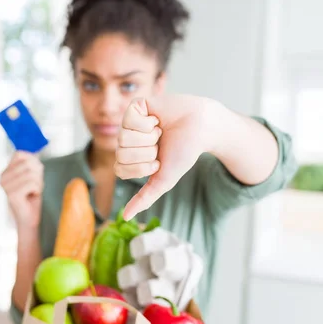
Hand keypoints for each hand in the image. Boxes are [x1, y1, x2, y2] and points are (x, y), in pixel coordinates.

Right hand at [0, 152, 43, 228]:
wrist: (30, 220)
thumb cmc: (32, 198)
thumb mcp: (32, 177)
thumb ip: (31, 163)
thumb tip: (34, 152)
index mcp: (5, 171)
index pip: (20, 154)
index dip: (33, 162)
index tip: (35, 175)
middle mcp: (2, 177)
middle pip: (28, 163)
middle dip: (38, 174)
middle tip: (35, 187)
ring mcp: (5, 186)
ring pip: (31, 173)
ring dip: (38, 183)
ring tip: (33, 192)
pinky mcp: (12, 194)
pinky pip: (32, 183)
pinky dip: (38, 190)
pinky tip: (32, 197)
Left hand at [115, 95, 224, 220]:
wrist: (202, 127)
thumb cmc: (184, 152)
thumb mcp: (162, 180)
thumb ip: (144, 198)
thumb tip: (125, 217)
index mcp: (131, 157)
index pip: (120, 169)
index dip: (142, 168)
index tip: (158, 161)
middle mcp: (127, 140)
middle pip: (121, 154)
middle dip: (146, 153)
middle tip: (160, 144)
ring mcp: (129, 123)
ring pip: (124, 138)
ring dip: (149, 137)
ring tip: (160, 131)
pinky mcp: (135, 106)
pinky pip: (130, 120)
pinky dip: (149, 123)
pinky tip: (158, 119)